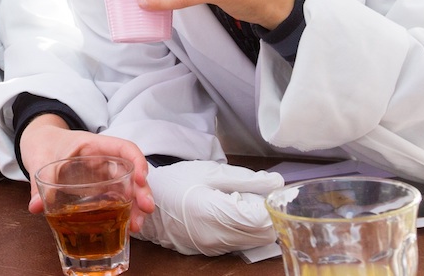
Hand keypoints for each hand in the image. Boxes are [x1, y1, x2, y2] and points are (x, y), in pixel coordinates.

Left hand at [20, 116, 153, 230]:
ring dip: (135, 206)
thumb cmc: (44, 144)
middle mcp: (103, 159)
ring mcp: (103, 174)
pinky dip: (123, 211)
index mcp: (93, 146)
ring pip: (127, 188)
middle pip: (130, 172)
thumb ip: (39, 184)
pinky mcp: (99, 187)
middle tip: (146, 210)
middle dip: (141, 191)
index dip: (137, 161)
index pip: (124, 147)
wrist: (39, 142)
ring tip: (136, 226)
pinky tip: (125, 227)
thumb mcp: (40, 161)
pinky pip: (116, 197)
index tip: (141, 178)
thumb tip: (36, 207)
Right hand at [137, 160, 282, 255]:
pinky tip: (225, 213)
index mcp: (213, 214)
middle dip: (263, 214)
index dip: (267, 203)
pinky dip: (241, 229)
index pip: (262, 220)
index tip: (259, 191)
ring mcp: (212, 247)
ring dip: (253, 222)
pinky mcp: (211, 250)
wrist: (148, 201)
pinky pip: (239, 243)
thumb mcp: (210, 171)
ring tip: (232, 203)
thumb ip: (247, 178)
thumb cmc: (174, 183)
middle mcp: (214, 237)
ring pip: (254, 241)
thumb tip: (275, 182)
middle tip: (246, 195)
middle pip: (263, 234)